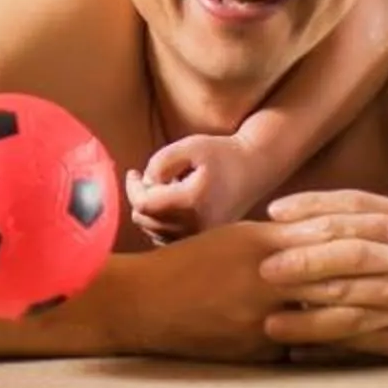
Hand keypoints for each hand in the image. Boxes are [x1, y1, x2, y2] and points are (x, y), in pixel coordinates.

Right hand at [111, 218, 387, 363]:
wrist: (141, 302)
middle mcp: (269, 271)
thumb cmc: (184, 268)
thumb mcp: (230, 242)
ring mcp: (265, 310)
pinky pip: (318, 346)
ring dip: (385, 310)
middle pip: (342, 268)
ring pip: (336, 307)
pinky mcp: (261, 345)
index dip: (371, 224)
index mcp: (263, 239)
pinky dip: (358, 347)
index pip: (327, 226)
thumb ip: (274, 243)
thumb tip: (316, 238)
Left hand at [127, 132, 252, 244]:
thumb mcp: (189, 146)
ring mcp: (202, 237)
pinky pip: (170, 240)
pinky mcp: (205, 241)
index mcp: (192, 201)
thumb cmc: (222, 153)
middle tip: (150, 177)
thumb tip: (145, 183)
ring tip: (167, 189)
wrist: (255, 168)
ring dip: (152, 211)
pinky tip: (172, 204)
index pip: (144, 204)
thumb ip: (160, 162)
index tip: (134, 172)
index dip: (132, 188)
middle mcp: (197, 226)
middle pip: (146, 221)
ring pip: (155, 233)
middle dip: (140, 198)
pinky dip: (162, 224)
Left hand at [258, 190, 387, 359]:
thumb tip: (329, 215)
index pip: (359, 206)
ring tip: (272, 319)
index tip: (275, 212)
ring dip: (314, 312)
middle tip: (264, 266)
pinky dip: (341, 345)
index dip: (314, 207)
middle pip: (356, 251)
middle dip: (307, 259)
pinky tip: (311, 350)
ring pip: (363, 301)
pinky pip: (380, 340)